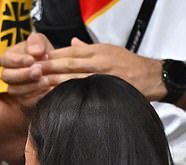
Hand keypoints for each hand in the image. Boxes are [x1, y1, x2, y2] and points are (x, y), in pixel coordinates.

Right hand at [0, 33, 55, 109]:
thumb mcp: (41, 42)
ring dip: (31, 86)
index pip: (5, 59)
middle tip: (39, 71)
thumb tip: (35, 51)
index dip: (18, 60)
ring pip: (15, 90)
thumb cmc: (43, 54)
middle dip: (23, 74)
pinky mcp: (24, 100)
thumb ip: (36, 42)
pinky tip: (49, 90)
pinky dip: (38, 95)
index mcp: (9, 58)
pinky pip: (26, 101)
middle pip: (7, 76)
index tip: (31, 59)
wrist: (54, 69)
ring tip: (47, 80)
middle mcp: (9, 74)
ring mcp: (15, 88)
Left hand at [42, 38, 162, 99]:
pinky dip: (71, 94)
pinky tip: (57, 98)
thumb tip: (70, 44)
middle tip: (31, 72)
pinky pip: (85, 92)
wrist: (155, 78)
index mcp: (98, 51)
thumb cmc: (131, 65)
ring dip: (55, 82)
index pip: (70, 52)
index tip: (35, 60)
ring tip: (38, 85)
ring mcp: (104, 77)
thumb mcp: (110, 51)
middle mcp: (100, 62)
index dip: (52, 56)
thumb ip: (88, 49)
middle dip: (49, 67)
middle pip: (69, 64)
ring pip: (75, 78)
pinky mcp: (108, 90)